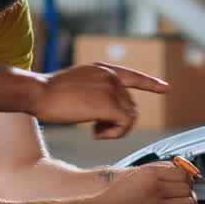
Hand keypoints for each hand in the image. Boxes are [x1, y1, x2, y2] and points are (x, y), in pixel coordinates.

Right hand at [28, 63, 169, 138]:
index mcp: (102, 69)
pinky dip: (115, 134)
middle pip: (130, 105)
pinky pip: (125, 124)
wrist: (39, 92)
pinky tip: (95, 133)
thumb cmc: (49, 93)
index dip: (150, 83)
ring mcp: (112, 88)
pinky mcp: (110, 104)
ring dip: (115, 129)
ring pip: (130, 117)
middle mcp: (111, 76)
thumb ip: (95, 91)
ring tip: (95, 131)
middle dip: (116, 121)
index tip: (165, 88)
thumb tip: (108, 110)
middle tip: (96, 129)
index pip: (133, 76)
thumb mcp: (77, 84)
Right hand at [87, 162, 196, 203]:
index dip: (187, 178)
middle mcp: (155, 190)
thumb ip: (155, 169)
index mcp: (150, 174)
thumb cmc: (114, 194)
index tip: (185, 181)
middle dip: (187, 191)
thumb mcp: (133, 173)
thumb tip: (175, 167)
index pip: (183, 173)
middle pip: (187, 189)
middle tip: (182, 194)